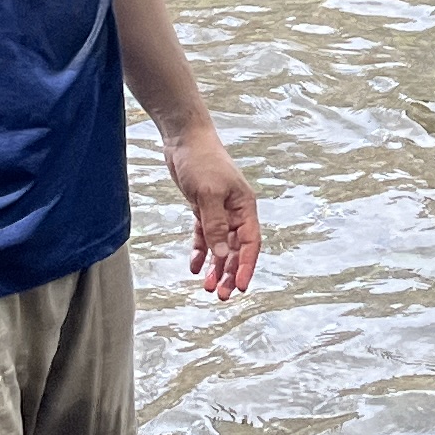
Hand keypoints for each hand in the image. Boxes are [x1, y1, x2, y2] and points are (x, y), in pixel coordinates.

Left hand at [163, 121, 260, 300]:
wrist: (184, 139)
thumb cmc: (202, 161)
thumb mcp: (208, 195)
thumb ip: (215, 226)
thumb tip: (221, 256)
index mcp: (245, 207)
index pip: (250, 243)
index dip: (246, 266)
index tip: (241, 287)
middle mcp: (236, 212)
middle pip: (236, 249)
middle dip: (230, 273)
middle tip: (222, 295)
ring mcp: (219, 211)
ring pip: (220, 247)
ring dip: (216, 267)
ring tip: (209, 288)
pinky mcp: (203, 208)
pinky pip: (205, 236)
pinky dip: (201, 252)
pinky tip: (195, 267)